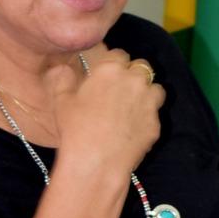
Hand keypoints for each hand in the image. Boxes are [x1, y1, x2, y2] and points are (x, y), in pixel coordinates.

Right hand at [45, 46, 165, 182]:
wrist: (96, 162)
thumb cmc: (75, 129)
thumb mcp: (62, 101)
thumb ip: (64, 79)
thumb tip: (63, 69)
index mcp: (111, 69)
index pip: (119, 54)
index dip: (113, 64)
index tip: (107, 75)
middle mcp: (134, 80)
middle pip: (141, 67)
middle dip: (132, 75)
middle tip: (119, 90)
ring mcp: (149, 101)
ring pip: (155, 88)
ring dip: (146, 93)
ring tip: (132, 107)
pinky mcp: (156, 123)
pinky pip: (155, 114)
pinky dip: (147, 117)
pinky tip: (133, 128)